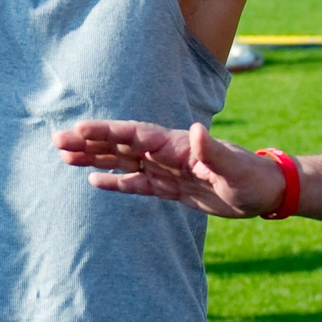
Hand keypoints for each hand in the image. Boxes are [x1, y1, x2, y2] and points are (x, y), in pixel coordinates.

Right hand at [54, 119, 281, 217]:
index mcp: (177, 145)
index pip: (135, 135)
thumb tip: (194, 129)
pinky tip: (94, 181)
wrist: (264, 192)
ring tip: (65, 157)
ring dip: (95, 159)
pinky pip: (137, 183)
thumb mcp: (232, 168)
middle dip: (89, 142)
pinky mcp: (171, 187)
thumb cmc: (251, 178)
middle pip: (121, 145)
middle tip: (57, 141)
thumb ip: (210, 150)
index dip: (107, 132)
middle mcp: (166, 153)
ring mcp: (166, 169)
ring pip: (123, 162)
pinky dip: (116, 182)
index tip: (80, 129)